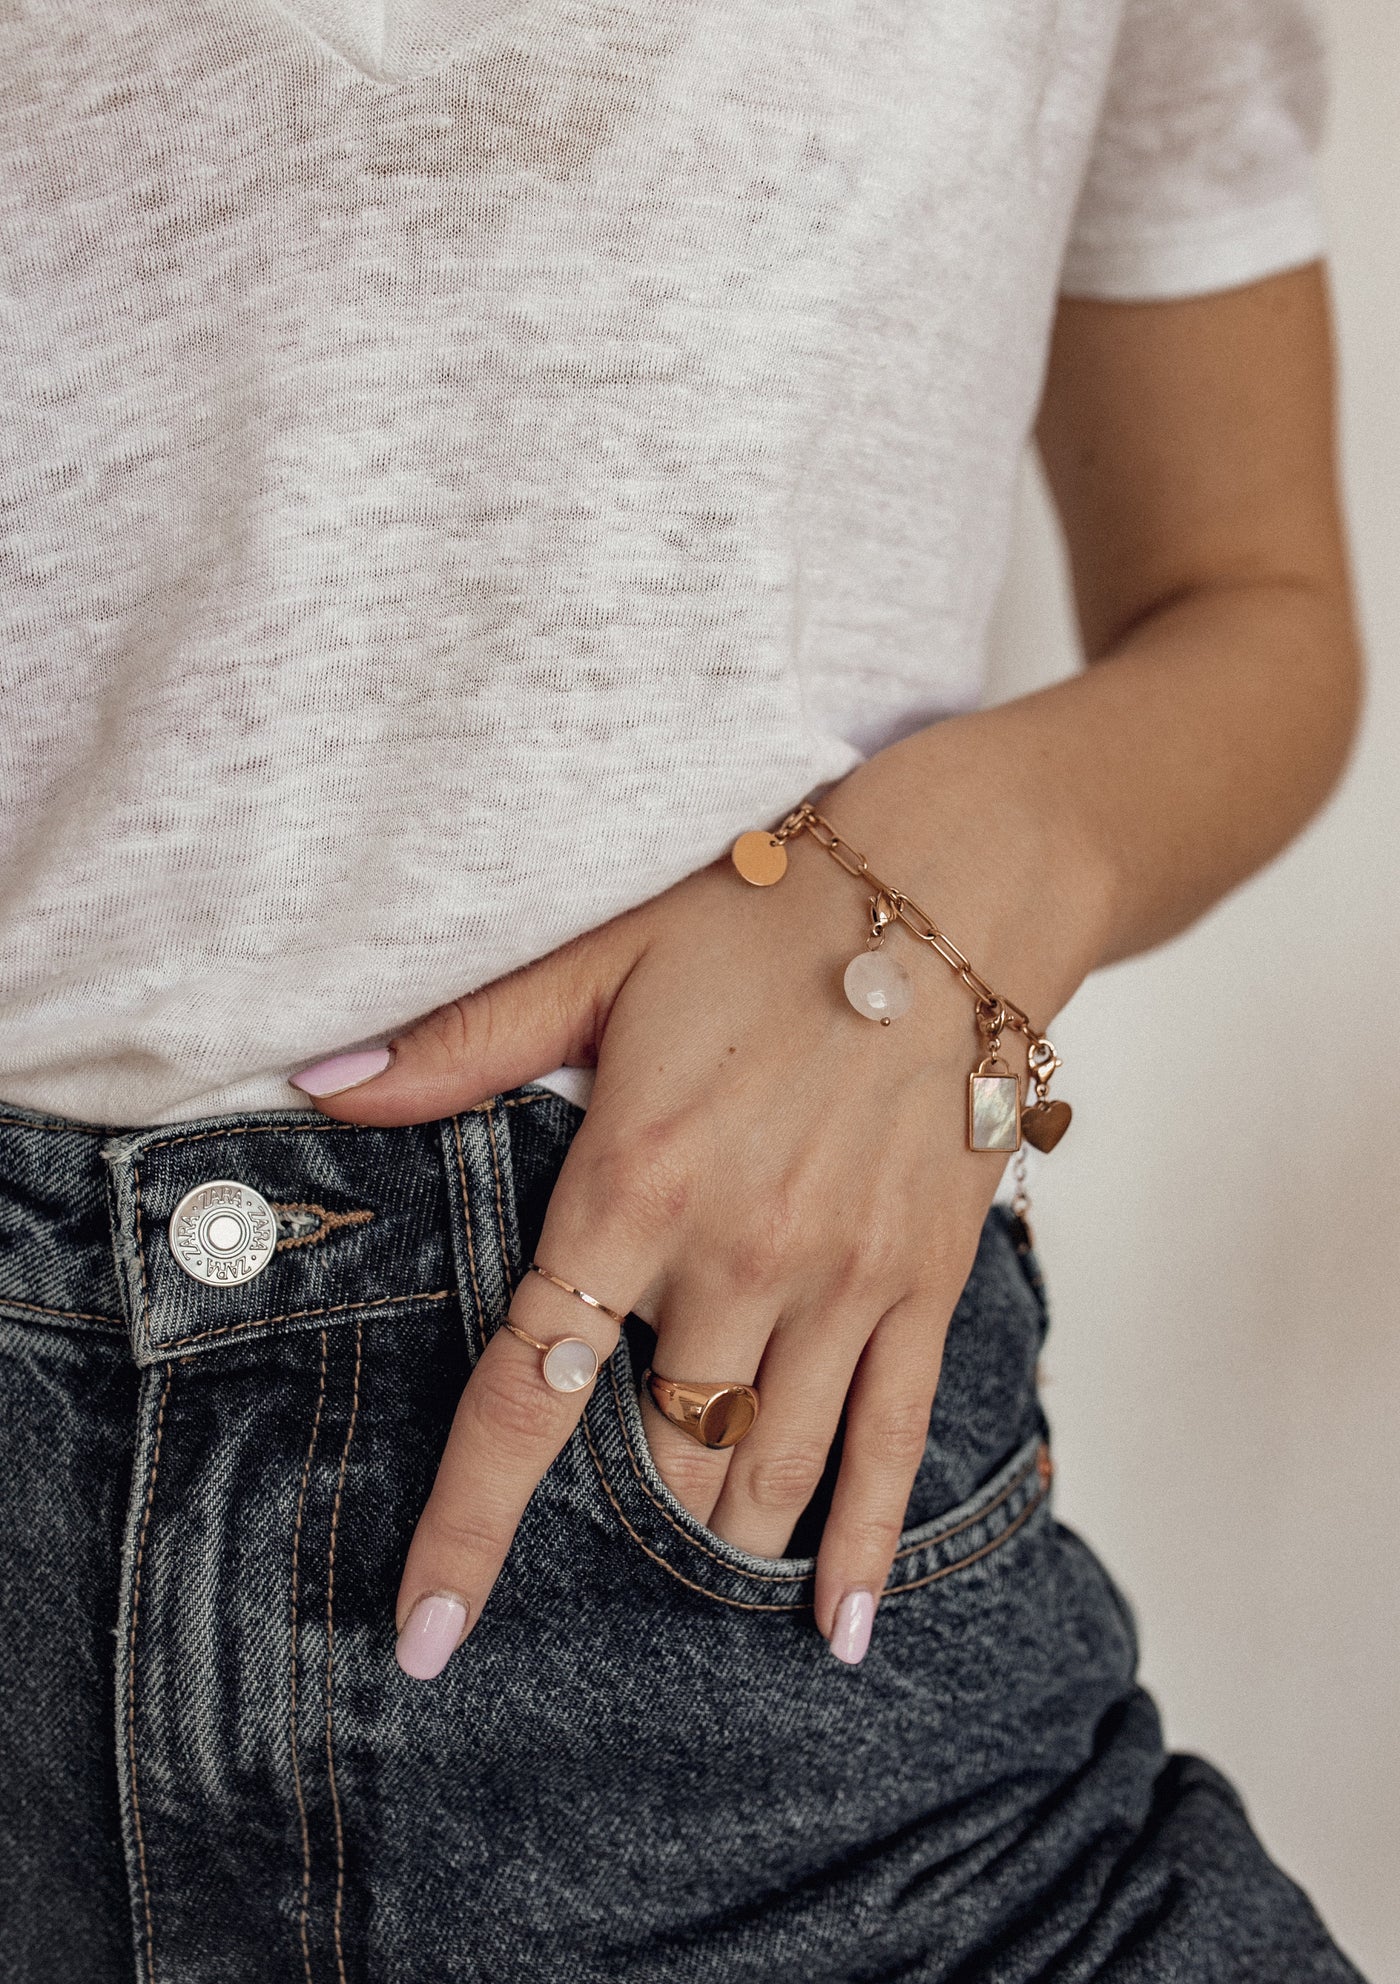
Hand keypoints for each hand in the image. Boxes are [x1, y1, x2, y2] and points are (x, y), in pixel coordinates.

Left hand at [295, 741, 1100, 1676]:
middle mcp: (739, 1260)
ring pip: (764, 1473)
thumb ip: (463, 1042)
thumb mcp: (601, 960)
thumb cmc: (767, 915)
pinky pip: (893, 1445)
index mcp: (635, 1186)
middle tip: (583, 1553)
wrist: (957, 889)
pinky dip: (860, 1547)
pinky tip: (837, 1630)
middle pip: (654, 1455)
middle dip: (614, 1516)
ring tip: (683, 1587)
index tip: (427, 1635)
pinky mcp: (925, 1287)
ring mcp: (843, 1284)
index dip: (469, 1525)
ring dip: (716, 1543)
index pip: (526, 1392)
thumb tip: (325, 1087)